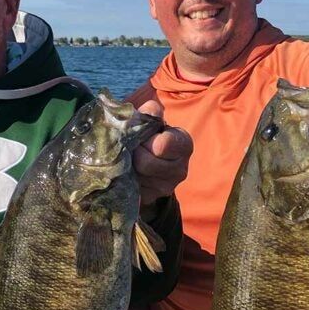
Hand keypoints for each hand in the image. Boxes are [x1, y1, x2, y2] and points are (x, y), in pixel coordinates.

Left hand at [133, 100, 192, 214]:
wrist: (144, 160)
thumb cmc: (148, 135)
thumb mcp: (151, 120)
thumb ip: (150, 113)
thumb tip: (150, 111)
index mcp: (184, 144)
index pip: (163, 145)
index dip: (146, 139)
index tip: (144, 136)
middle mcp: (181, 169)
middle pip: (146, 163)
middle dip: (134, 152)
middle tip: (132, 147)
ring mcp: (166, 187)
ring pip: (136, 176)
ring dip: (127, 165)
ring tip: (129, 157)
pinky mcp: (151, 198)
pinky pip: (130, 187)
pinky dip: (125, 177)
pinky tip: (128, 170)